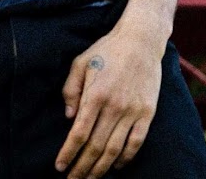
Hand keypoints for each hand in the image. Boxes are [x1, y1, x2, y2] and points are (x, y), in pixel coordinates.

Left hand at [55, 25, 162, 177]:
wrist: (140, 40)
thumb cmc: (106, 50)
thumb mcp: (80, 62)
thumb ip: (71, 89)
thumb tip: (69, 118)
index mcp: (95, 94)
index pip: (79, 133)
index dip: (68, 153)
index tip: (59, 167)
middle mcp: (114, 106)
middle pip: (96, 146)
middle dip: (82, 167)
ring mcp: (132, 111)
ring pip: (114, 150)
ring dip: (101, 169)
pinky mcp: (147, 113)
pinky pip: (135, 143)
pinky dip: (125, 159)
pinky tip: (115, 167)